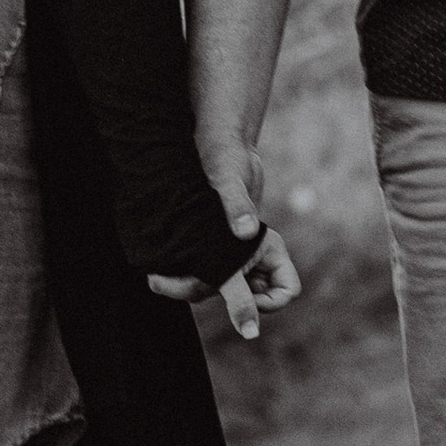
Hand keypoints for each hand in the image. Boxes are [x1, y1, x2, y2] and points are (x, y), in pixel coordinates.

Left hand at [147, 147, 305, 341]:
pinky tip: (162, 266)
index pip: (286, 291)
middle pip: (246, 298)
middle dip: (215, 297)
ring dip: (193, 287)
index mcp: (269, 245)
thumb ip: (237, 205)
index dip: (268, 303)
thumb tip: (246, 231)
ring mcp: (231, 253)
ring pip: (219, 287)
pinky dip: (186, 274)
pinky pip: (203, 272)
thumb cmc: (226, 156)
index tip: (241, 296)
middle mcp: (252, 254)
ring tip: (160, 278)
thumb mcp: (229, 178)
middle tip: (170, 285)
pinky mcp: (209, 246)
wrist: (210, 142)